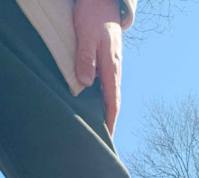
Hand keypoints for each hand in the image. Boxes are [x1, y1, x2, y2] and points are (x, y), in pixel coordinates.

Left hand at [73, 0, 122, 136]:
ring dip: (105, 113)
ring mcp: (111, 66)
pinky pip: (104, 86)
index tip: (107, 139)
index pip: (113, 102)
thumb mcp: (86, 35)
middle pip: (113, 103)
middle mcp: (113, 69)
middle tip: (102, 142)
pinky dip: (101, 100)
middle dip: (109, 123)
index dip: (110, 122)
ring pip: (109, 95)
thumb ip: (85, 59)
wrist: (103, 0)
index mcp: (111, 66)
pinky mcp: (105, 62)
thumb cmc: (93, 15)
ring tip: (98, 129)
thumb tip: (85, 84)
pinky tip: (93, 106)